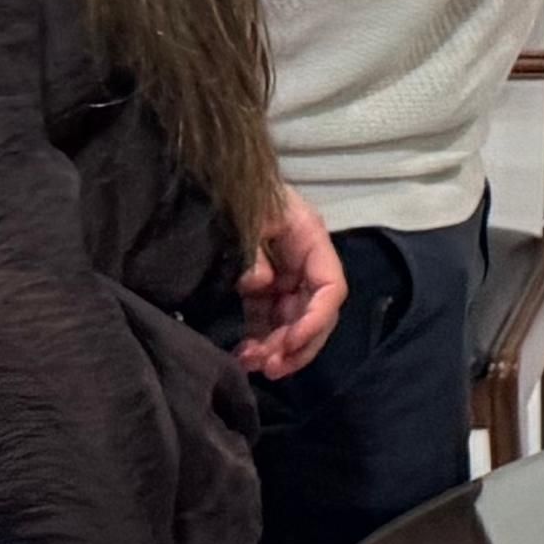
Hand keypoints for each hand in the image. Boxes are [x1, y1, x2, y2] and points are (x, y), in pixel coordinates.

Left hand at [237, 191, 345, 379]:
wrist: (213, 176)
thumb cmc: (236, 188)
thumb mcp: (247, 213)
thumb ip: (253, 250)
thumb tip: (259, 284)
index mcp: (310, 239)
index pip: (330, 287)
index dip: (315, 320)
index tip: (290, 344)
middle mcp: (303, 262)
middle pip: (315, 313)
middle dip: (297, 344)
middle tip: (269, 366)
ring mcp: (283, 277)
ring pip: (292, 323)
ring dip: (278, 349)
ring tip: (251, 364)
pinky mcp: (261, 288)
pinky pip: (267, 320)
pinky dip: (260, 341)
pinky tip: (243, 355)